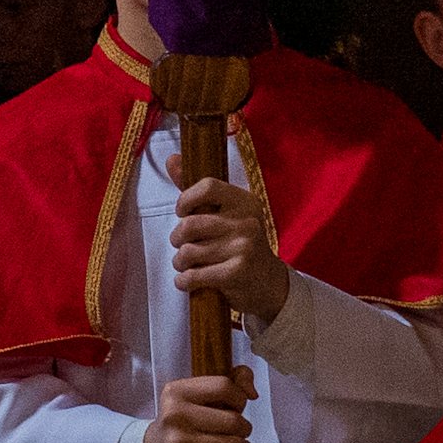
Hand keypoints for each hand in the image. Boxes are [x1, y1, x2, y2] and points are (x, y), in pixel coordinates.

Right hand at [144, 369, 254, 442]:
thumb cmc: (185, 422)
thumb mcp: (198, 395)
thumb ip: (233, 380)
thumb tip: (253, 393)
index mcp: (176, 392)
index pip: (224, 387)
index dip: (239, 398)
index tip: (236, 408)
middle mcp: (174, 416)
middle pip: (234, 421)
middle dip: (244, 429)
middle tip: (239, 434)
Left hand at [172, 177, 291, 323]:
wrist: (270, 284)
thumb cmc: (241, 245)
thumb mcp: (227, 214)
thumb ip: (198, 190)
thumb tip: (172, 159)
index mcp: (245, 202)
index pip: (207, 187)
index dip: (186, 199)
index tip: (183, 212)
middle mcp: (247, 222)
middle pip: (190, 224)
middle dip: (177, 238)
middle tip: (181, 245)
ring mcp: (243, 248)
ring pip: (189, 252)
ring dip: (180, 262)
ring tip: (186, 264)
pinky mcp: (236, 273)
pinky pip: (194, 275)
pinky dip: (184, 280)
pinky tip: (187, 281)